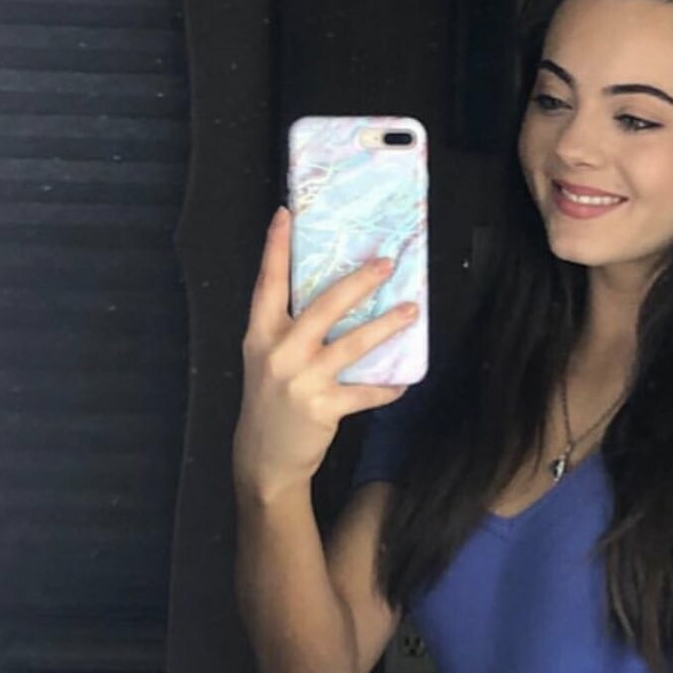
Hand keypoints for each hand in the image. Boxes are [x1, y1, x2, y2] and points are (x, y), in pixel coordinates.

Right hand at [232, 204, 418, 499]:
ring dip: (387, 325)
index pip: (267, 283)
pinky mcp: (324, 407)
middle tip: (385, 263)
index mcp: (260, 334)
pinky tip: (405, 381)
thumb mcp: (266, 360)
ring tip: (412, 310)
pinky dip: (388, 386)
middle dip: (358, 281)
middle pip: (323, 305)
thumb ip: (288, 331)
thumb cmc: (270, 402)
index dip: (275, 248)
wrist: (264, 458)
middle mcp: (279, 352)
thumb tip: (334, 299)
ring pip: (353, 344)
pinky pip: (366, 392)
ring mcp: (302, 380)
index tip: (286, 213)